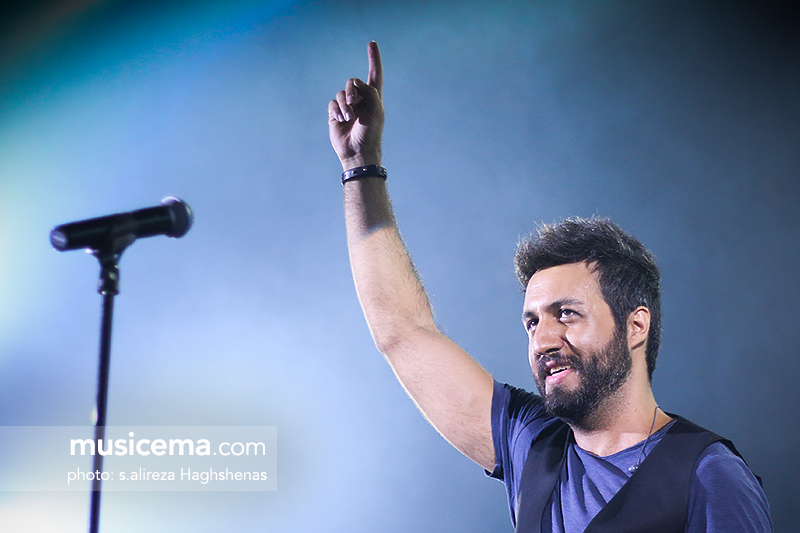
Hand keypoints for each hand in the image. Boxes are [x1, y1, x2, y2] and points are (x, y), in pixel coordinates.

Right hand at [328, 41, 383, 170]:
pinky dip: (336, 110)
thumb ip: (369, 92)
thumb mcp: (376, 110)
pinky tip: (341, 120)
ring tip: (348, 118)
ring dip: (344, 104)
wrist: (358, 151)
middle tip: (352, 104)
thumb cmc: (371, 133)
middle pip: (352, 82)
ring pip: (341, 93)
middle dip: (351, 91)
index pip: (374, 74)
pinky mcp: (335, 114)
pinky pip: (332, 104)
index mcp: (374, 97)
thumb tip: (355, 82)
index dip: (374, 59)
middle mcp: (360, 100)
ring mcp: (347, 107)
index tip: (372, 43)